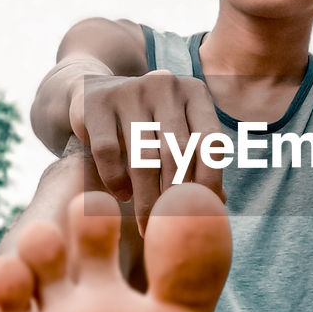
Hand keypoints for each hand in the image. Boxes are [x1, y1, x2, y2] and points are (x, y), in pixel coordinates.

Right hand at [68, 70, 225, 232]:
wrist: (93, 93)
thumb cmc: (146, 123)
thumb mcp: (174, 134)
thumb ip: (195, 161)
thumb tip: (218, 203)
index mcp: (194, 92)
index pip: (210, 142)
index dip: (209, 181)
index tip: (200, 212)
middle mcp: (165, 85)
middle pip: (177, 152)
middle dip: (175, 196)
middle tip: (170, 226)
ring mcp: (129, 90)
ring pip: (144, 157)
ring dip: (147, 197)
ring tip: (148, 222)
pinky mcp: (96, 103)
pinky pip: (109, 152)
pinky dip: (116, 180)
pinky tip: (123, 195)